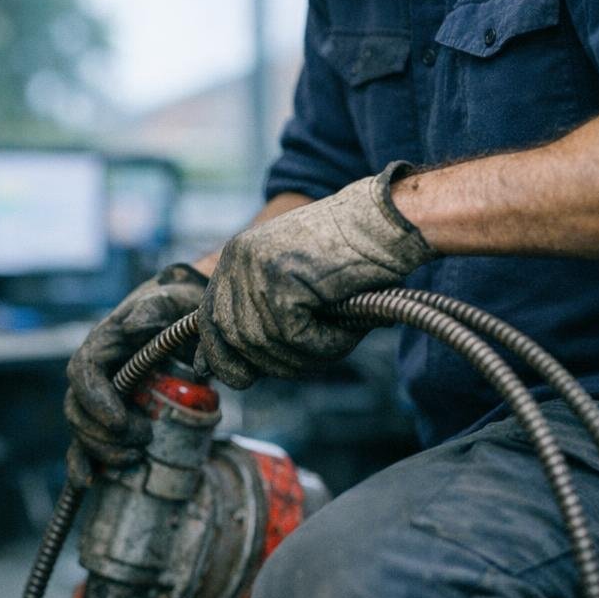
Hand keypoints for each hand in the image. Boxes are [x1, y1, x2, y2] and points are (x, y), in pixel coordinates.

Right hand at [64, 263, 207, 486]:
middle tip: (143, 439)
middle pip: (78, 410)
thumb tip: (137, 324)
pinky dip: (84, 464)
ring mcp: (99, 399)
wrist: (182, 320)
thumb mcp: (171, 300)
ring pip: (81, 431)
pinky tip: (89, 482)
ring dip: (101, 451)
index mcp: (102, 345)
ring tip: (135, 458)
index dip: (95, 401)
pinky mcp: (109, 418)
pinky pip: (87, 444)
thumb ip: (155, 307)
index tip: (119, 421)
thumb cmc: (176, 308)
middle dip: (103, 434)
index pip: (83, 373)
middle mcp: (94, 375)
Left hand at [200, 161, 436, 389]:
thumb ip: (256, 314)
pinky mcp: (282, 282)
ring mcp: (257, 269)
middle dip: (271, 362)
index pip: (208, 321)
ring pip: (266, 345)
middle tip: (310, 359)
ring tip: (338, 340)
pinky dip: (325, 345)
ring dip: (306, 355)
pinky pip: (295, 339)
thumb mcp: (293, 279)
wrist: (390, 219)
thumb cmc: (353, 253)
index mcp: (235, 257)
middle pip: (234, 340)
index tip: (241, 378)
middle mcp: (237, 260)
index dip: (221, 356)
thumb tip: (216, 367)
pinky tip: (347, 331)